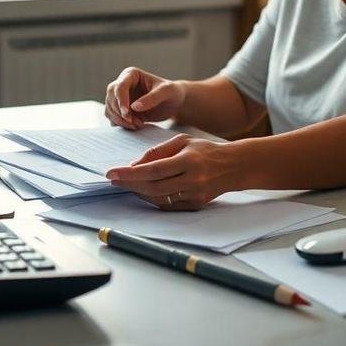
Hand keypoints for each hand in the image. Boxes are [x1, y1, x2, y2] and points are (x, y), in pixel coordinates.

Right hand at [104, 67, 185, 129]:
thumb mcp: (166, 92)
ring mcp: (119, 97)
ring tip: (139, 124)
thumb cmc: (171, 92)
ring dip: (120, 120)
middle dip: (121, 113)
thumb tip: (134, 107)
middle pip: (111, 98)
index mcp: (131, 74)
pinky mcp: (120, 109)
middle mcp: (122, 84)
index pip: (120, 86)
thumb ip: (152, 98)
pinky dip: (120, 124)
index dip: (121, 101)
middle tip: (136, 123)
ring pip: (110, 109)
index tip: (127, 114)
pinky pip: (112, 117)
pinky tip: (135, 125)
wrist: (173, 102)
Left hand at [104, 134, 240, 210]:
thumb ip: (157, 151)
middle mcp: (192, 180)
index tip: (111, 173)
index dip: (129, 173)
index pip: (153, 169)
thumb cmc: (205, 151)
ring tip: (127, 183)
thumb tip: (134, 164)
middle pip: (153, 186)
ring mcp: (194, 195)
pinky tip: (143, 190)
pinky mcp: (195, 204)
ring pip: (158, 198)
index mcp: (188, 160)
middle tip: (114, 179)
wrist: (234, 166)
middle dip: (129, 184)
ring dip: (139, 191)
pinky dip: (152, 198)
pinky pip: (167, 204)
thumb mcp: (182, 141)